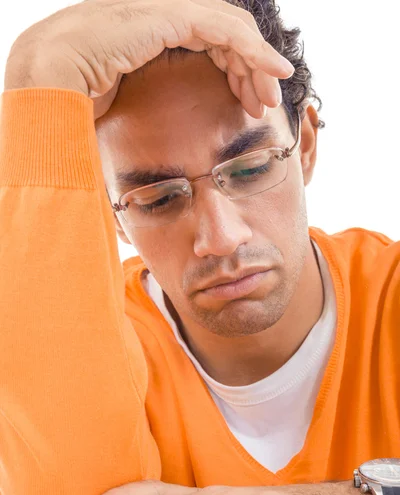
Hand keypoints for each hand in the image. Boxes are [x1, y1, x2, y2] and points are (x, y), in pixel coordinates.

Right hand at [4, 0, 293, 121]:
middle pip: (220, 32)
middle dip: (248, 68)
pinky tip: (273, 74)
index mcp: (144, 34)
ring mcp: (159, 10)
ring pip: (227, 28)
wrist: (43, 87)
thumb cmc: (69, 108)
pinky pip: (223, 29)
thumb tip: (146, 156)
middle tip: (264, 104)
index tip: (246, 105)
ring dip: (255, 63)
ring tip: (271, 98)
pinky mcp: (165, 16)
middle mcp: (155, 15)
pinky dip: (253, 51)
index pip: (203, 40)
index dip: (231, 69)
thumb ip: (139, 111)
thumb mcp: (115, 110)